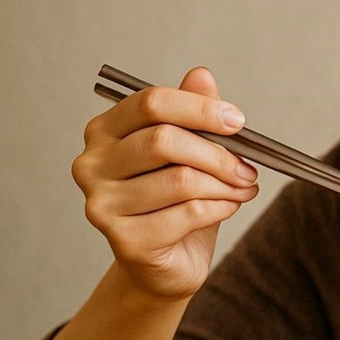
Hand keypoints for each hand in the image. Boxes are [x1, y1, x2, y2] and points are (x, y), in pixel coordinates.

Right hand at [71, 66, 259, 299]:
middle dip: (218, 153)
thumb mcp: (190, 151)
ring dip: (225, 184)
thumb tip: (201, 75)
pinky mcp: (124, 240)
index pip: (151, 103)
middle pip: (164, 140)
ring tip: (242, 187)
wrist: (164, 263)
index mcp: (104, 131)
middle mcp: (92, 164)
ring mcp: (102, 204)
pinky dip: (220, 207)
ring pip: (181, 180)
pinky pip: (188, 213)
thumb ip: (193, 113)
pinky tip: (229, 207)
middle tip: (247, 166)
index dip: (200, 108)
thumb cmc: (176, 202)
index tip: (238, 122)